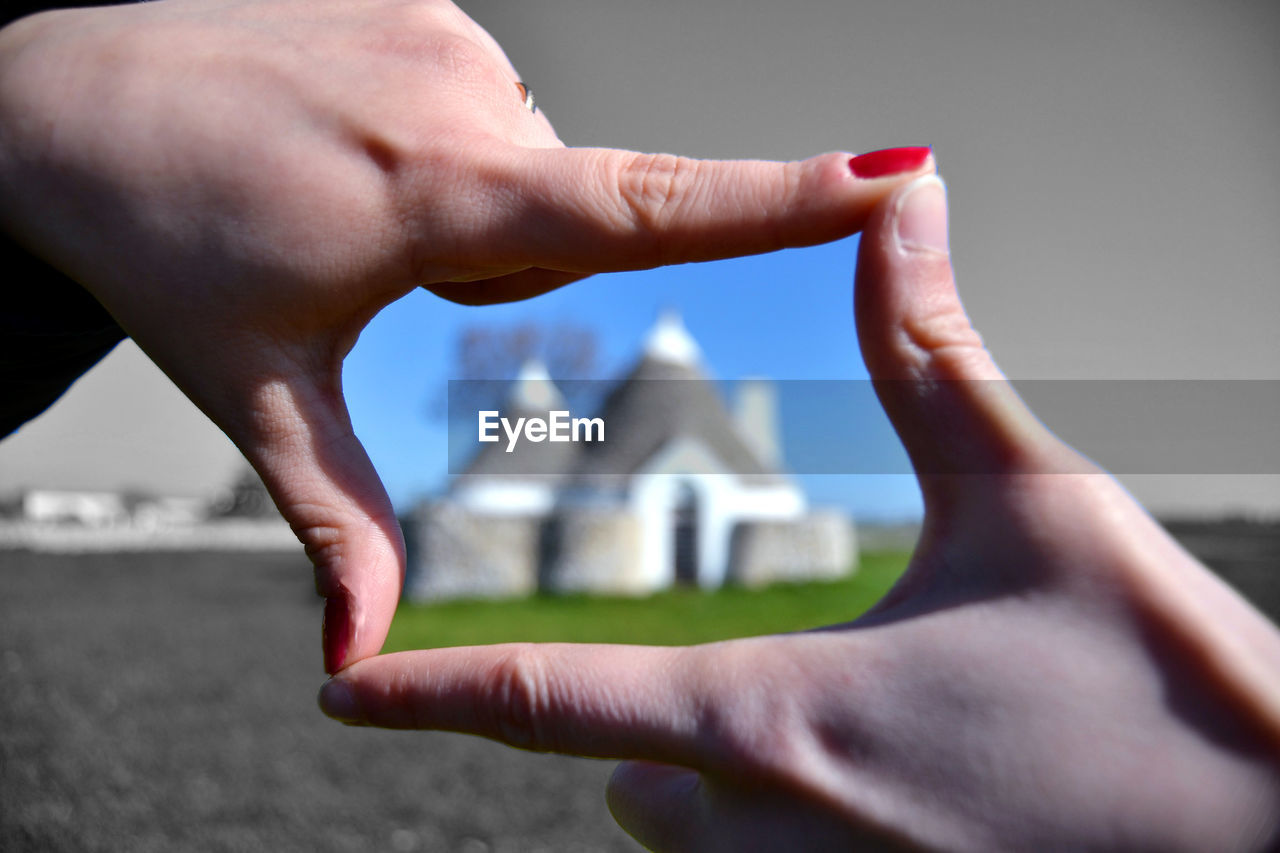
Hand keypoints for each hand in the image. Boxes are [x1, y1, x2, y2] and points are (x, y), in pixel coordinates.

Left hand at [0, 0, 932, 672]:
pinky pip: (486, 102)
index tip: (895, 172)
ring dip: (473, 206)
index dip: (780, 195)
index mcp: (436, 196)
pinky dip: (449, 143)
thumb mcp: (258, 390)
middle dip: (505, 265)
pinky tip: (354, 151)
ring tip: (359, 203)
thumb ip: (336, 520)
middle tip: (382, 266)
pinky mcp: (422, 3)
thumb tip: (365, 651)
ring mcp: (442, 35)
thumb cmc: (149, 235)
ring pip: (526, 158)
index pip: (643, 202)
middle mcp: (462, 97)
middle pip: (567, 214)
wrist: (52, 96)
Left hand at [316, 176, 1279, 849]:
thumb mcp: (1032, 504)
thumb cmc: (1167, 697)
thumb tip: (898, 204)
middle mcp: (780, 835)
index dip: (434, 693)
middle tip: (662, 689)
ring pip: (704, 849)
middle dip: (628, 739)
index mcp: (779, 720)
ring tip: (771, 732)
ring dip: (710, 793)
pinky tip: (871, 790)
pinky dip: (786, 834)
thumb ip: (936, 357)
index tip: (344, 692)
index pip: (555, 703)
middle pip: (634, 793)